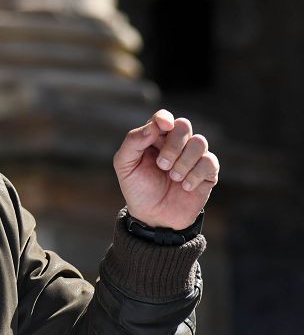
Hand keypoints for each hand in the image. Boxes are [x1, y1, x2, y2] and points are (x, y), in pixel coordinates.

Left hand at [113, 110, 219, 229]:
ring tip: (173, 178)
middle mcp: (176, 143)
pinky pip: (210, 162)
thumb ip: (133, 141)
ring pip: (200, 142)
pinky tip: (185, 186)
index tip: (163, 127)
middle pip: (183, 125)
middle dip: (173, 145)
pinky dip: (196, 174)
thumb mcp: (125, 165)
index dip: (164, 119)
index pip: (164, 117)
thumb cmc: (137, 188)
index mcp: (155, 138)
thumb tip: (153, 126)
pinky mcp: (208, 173)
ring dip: (184, 161)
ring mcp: (193, 157)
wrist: (153, 217)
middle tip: (162, 165)